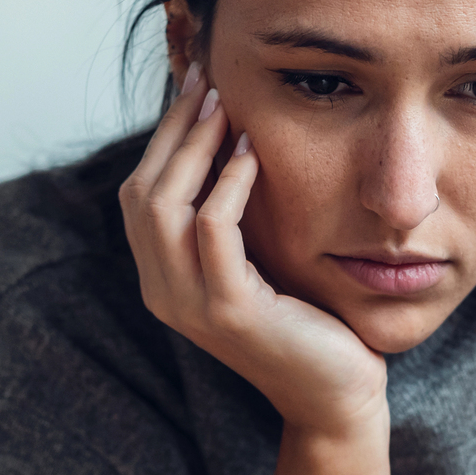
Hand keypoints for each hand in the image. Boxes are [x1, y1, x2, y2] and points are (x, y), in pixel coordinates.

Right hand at [120, 63, 388, 437]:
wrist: (335, 393)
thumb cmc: (305, 321)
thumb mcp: (255, 260)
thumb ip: (230, 215)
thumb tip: (229, 138)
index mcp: (162, 278)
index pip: (139, 192)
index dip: (162, 136)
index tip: (194, 86)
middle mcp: (162, 291)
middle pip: (142, 191)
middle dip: (172, 129)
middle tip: (207, 81)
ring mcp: (190, 304)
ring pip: (165, 205)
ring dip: (194, 147)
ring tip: (225, 107)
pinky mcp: (228, 311)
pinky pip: (212, 229)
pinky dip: (229, 184)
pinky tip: (253, 153)